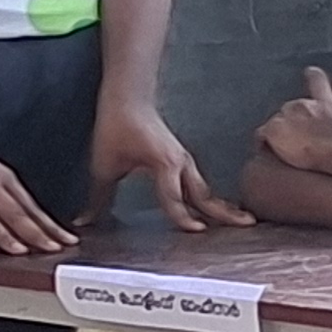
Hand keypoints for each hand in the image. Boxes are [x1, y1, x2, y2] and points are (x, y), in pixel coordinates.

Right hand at [0, 116, 74, 256]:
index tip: (67, 240)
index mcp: (2, 177)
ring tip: (18, 251)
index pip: (31, 207)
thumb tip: (15, 223)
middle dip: (35, 233)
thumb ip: (0, 195)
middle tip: (52, 250)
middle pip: (15, 212)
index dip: (49, 225)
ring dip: (4, 235)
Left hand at [87, 99, 248, 231]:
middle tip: (247, 225)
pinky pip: (199, 185)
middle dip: (224, 212)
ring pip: (205, 191)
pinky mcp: (182, 161)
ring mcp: (184, 162)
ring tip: (242, 220)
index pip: (175, 198)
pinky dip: (210, 199)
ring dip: (222, 206)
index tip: (196, 232)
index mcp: (165, 164)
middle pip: (205, 195)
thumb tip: (84, 221)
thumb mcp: (104, 165)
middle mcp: (181, 164)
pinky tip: (216, 208)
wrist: (127, 100)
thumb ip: (98, 196)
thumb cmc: (117, 127)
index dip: (183, 217)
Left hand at [255, 67, 331, 170]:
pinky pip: (262, 135)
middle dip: (291, 124)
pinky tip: (276, 150)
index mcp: (325, 105)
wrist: (330, 153)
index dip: (314, 76)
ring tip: (291, 150)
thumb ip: (331, 120)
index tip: (311, 72)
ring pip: (275, 123)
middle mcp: (303, 105)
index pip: (318, 81)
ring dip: (279, 133)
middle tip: (299, 142)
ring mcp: (286, 115)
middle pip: (289, 110)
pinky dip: (265, 142)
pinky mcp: (272, 128)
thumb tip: (325, 124)